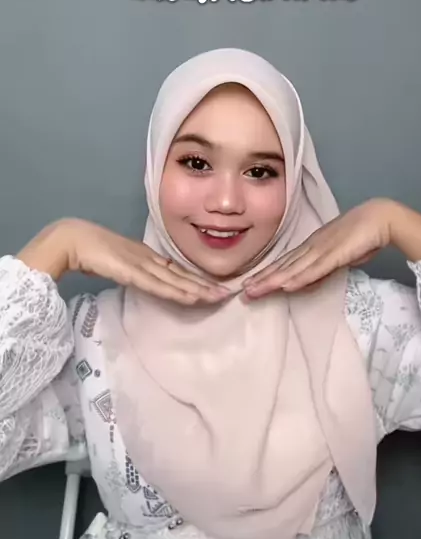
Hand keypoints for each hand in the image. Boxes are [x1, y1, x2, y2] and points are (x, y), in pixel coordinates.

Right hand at [19, 218, 229, 305]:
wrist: (75, 240)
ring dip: (199, 290)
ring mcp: (143, 265)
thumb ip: (130, 270)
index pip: (176, 270)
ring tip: (219, 297)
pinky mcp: (134, 273)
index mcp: (146, 255)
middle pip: (182, 275)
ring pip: (177, 281)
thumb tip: (138, 277)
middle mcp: (150, 259)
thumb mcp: (117, 262)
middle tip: (228, 293)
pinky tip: (194, 298)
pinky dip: (179, 292)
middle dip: (205, 285)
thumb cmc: (90, 250)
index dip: (195, 279)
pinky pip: (161, 286)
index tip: (213, 287)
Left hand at [243, 199, 395, 297]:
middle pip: (283, 266)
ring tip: (254, 291)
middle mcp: (312, 247)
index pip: (286, 262)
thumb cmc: (362, 235)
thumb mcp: (340, 256)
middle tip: (242, 292)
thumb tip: (314, 279)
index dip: (267, 273)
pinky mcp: (335, 254)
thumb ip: (326, 266)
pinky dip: (299, 278)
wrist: (380, 218)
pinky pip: (315, 269)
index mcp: (313, 246)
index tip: (251, 284)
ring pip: (293, 268)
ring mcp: (322, 250)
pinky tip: (285, 285)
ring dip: (272, 280)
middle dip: (262, 279)